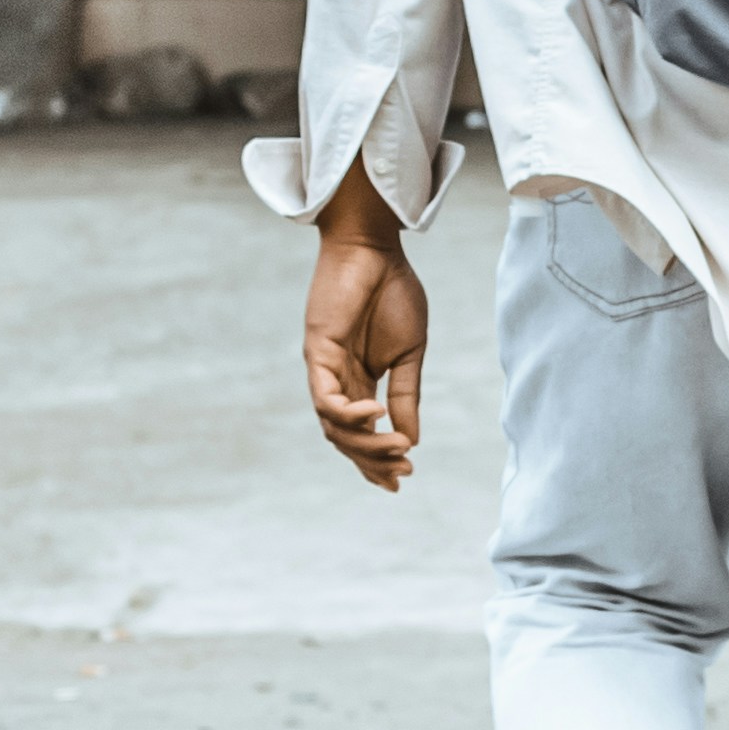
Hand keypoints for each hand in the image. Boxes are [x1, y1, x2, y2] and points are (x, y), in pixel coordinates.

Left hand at [302, 168, 428, 491]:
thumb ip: (406, 396)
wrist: (374, 249)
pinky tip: (374, 414)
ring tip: (397, 447)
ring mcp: (324, 370)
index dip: (378, 461)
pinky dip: (347, 414)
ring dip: (364, 444)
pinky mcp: (317, 353)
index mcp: (360, 381)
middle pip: (345, 439)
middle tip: (402, 472)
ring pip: (333, 427)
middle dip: (374, 461)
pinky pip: (325, 398)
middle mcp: (338, 381)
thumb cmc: (393, 292)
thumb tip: (412, 440)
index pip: (362, 434)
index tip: (403, 480)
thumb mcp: (409, 353)